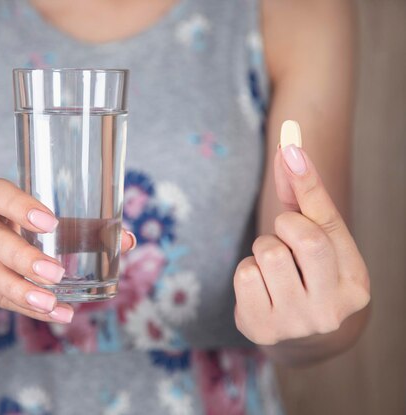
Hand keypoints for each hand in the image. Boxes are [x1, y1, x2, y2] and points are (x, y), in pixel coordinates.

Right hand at [0, 179, 135, 323]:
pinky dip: (23, 307)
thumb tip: (128, 240)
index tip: (50, 222)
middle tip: (55, 273)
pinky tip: (49, 313)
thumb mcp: (34, 223)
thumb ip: (78, 227)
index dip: (21, 206)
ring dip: (24, 292)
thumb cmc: (13, 230)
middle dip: (25, 258)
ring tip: (52, 304)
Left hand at [233, 135, 369, 344]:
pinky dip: (247, 272)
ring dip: (263, 251)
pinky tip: (260, 288)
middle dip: (285, 227)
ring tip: (273, 269)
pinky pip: (244, 274)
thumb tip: (289, 147)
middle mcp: (332, 309)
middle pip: (302, 238)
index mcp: (355, 283)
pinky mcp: (262, 328)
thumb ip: (304, 196)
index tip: (290, 149)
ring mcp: (296, 323)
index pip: (327, 225)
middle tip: (286, 239)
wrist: (294, 329)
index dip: (307, 184)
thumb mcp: (315, 237)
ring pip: (268, 253)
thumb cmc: (306, 272)